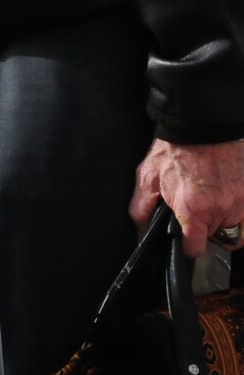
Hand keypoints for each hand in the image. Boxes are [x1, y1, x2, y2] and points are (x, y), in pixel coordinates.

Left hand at [130, 137, 243, 254]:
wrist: (201, 126)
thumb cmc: (174, 150)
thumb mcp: (147, 178)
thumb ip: (141, 210)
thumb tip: (141, 233)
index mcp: (194, 208)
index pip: (195, 248)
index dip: (187, 246)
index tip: (185, 239)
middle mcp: (221, 208)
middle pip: (215, 238)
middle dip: (204, 228)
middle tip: (196, 209)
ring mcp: (241, 202)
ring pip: (235, 230)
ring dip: (223, 221)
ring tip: (210, 202)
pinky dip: (238, 212)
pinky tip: (225, 196)